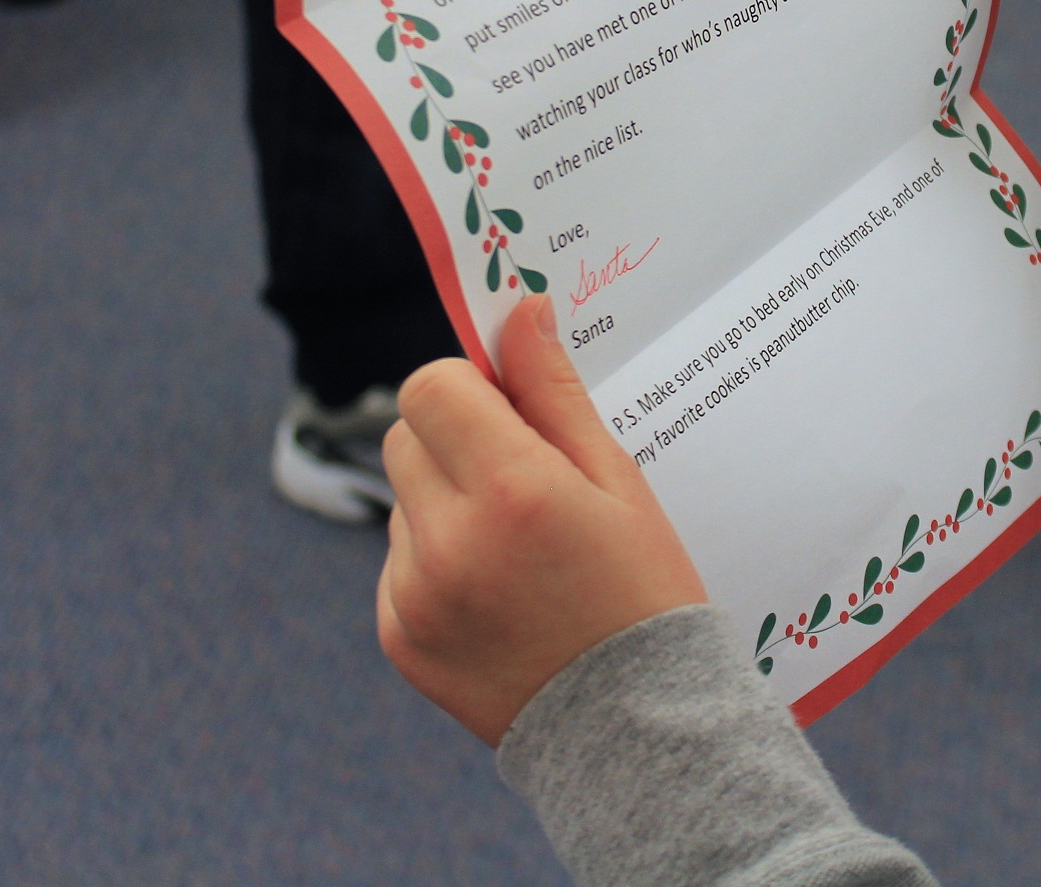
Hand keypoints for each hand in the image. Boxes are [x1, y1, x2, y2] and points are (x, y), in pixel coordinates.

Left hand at [376, 295, 706, 746]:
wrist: (636, 733)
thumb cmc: (643, 592)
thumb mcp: (617, 482)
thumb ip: (554, 392)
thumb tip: (521, 308)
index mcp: (510, 489)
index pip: (432, 386)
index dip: (470, 387)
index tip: (511, 412)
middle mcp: (448, 541)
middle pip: (407, 435)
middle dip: (455, 438)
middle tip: (522, 480)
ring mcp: (414, 595)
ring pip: (402, 500)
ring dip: (445, 503)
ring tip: (519, 552)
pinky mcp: (398, 638)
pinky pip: (397, 564)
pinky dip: (435, 563)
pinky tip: (498, 595)